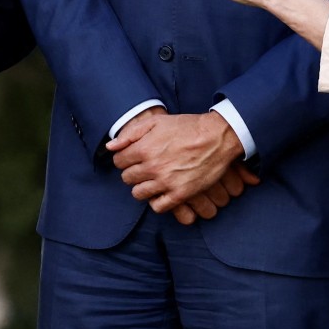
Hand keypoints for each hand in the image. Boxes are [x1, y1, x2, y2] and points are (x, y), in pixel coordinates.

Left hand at [107, 110, 249, 219]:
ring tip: (152, 180)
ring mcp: (166, 182)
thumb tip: (111, 147)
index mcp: (144, 148)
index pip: (119, 161)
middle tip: (144, 168)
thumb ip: (130, 134)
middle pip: (127, 178)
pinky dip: (157, 201)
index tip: (133, 157)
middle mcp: (152, 167)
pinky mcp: (181, 194)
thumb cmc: (187, 127)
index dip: (124, 158)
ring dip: (142, 187)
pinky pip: (158, 206)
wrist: (217, 137)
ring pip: (138, 193)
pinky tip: (161, 192)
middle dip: (132, 172)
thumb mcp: (156, 122)